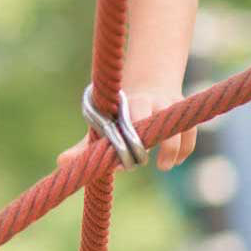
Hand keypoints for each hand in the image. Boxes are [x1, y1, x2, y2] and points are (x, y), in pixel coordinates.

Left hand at [57, 90, 196, 170]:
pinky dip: (184, 148)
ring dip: (172, 147)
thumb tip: (60, 162)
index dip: (127, 141)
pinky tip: (174, 161)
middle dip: (150, 142)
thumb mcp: (102, 126)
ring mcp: (171, 106)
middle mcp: (152, 102)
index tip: (121, 163)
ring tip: (164, 165)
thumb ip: (85, 146)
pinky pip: (190, 132)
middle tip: (144, 163)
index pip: (129, 121)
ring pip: (178, 126)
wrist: (148, 85)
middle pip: (156, 119)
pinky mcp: (185, 112)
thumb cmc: (119, 114)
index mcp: (128, 103)